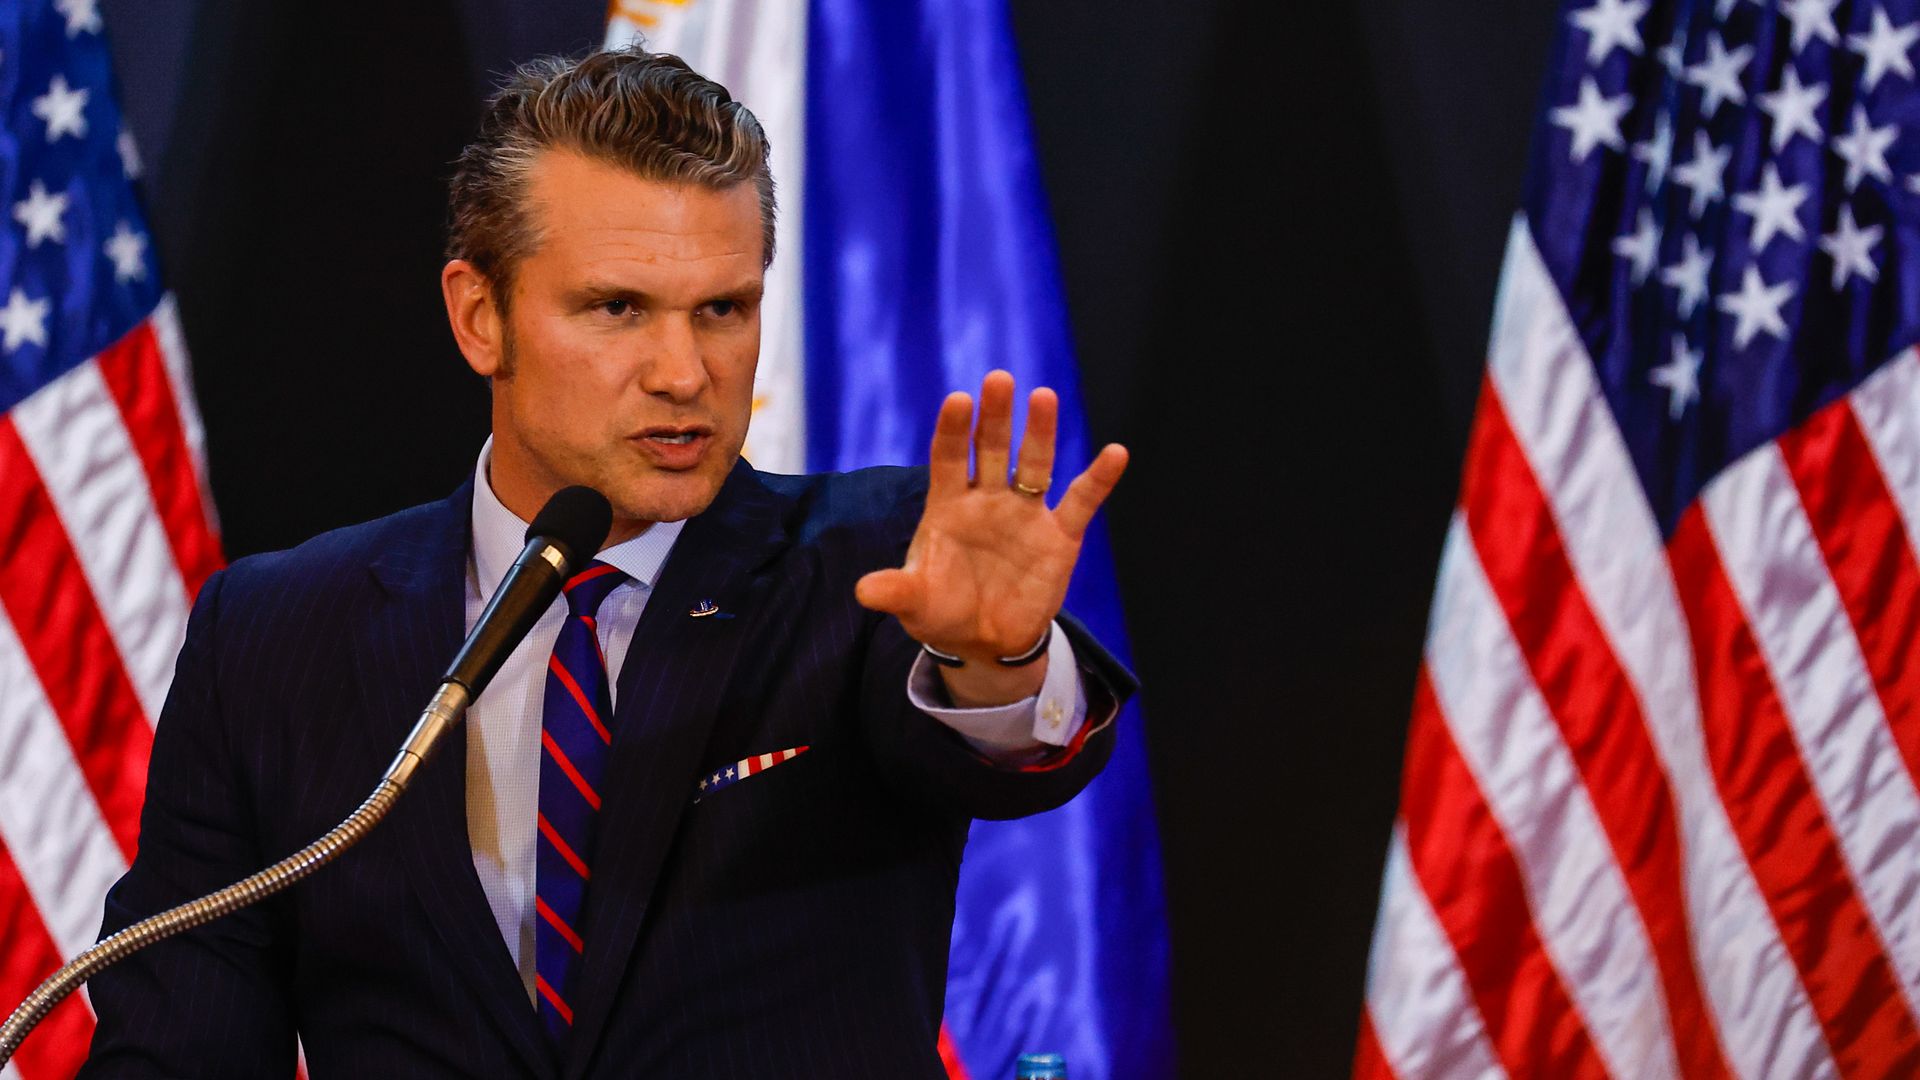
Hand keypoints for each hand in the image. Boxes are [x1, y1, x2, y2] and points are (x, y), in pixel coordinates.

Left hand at [855, 369, 1128, 706]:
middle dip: (996, 416)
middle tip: (999, 379)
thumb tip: (863, 591)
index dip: (954, 430)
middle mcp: (988, 500)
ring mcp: (1025, 515)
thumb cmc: (942, 611)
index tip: (958, 400)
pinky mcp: (1059, 537)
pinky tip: (1115, 453)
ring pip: (1034, 465)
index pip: (950, 457)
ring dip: (1040, 433)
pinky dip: (1098, 479)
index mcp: (949, 506)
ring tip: (1043, 397)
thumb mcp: (915, 603)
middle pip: (992, 449)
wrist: (984, 642)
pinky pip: (1080, 503)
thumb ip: (896, 591)